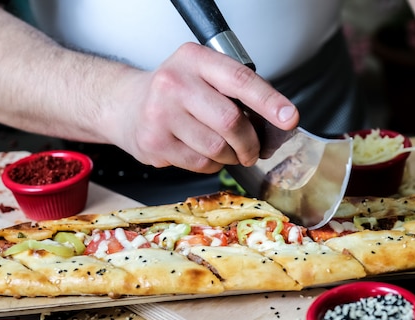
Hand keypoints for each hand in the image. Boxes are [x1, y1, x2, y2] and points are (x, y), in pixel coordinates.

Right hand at [106, 43, 298, 172]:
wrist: (125, 105)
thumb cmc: (174, 92)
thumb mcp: (202, 75)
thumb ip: (235, 92)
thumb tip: (276, 121)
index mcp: (194, 59)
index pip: (240, 80)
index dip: (270, 101)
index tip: (289, 118)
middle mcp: (175, 83)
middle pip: (231, 121)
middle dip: (250, 143)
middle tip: (253, 150)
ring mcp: (161, 114)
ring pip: (217, 148)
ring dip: (231, 156)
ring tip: (225, 150)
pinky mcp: (154, 142)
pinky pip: (200, 164)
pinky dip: (212, 164)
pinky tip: (203, 153)